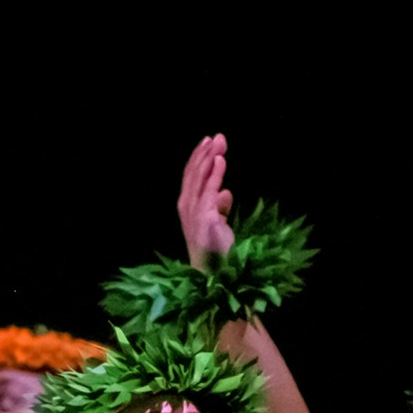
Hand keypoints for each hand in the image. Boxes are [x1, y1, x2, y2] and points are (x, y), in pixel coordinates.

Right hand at [178, 134, 233, 271]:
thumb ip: (219, 208)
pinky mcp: (205, 217)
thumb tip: (225, 192)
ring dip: (209, 157)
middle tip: (217, 137)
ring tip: (219, 142)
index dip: (198, 159)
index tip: (209, 143)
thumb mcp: (217, 226)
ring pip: (199, 178)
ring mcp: (194, 213)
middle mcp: (186, 208)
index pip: (190, 178)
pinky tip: (221, 160)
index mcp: (187, 209)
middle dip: (204, 153)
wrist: (216, 275)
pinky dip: (215, 173)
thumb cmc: (216, 253)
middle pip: (193, 174)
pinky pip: (210, 189)